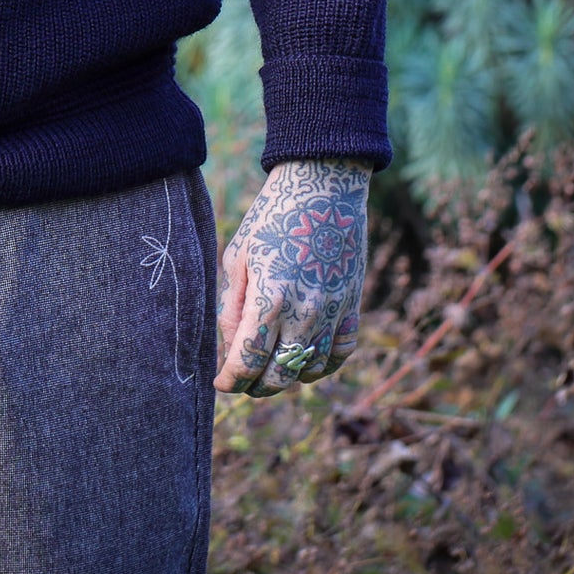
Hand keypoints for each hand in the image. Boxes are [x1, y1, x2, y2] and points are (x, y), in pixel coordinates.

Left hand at [215, 155, 370, 397]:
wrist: (323, 188)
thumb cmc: (272, 216)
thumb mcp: (239, 255)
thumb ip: (233, 305)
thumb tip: (231, 346)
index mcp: (270, 299)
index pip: (248, 361)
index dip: (231, 380)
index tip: (221, 383)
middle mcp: (304, 314)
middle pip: (279, 376)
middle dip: (256, 385)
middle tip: (242, 380)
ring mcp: (332, 313)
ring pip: (310, 371)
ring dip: (287, 375)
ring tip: (270, 364)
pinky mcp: (351, 306)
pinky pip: (340, 353)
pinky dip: (322, 364)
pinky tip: (304, 356)